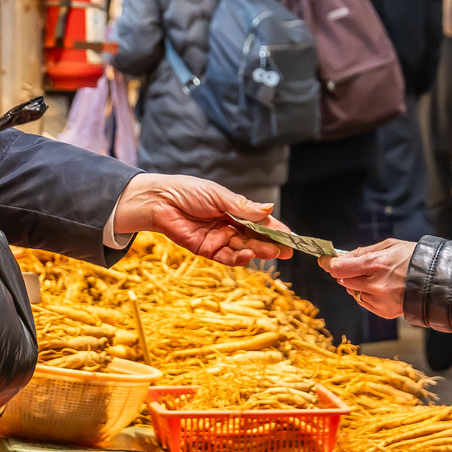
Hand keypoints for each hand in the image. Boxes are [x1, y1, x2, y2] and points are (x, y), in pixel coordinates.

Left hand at [112, 174, 291, 265]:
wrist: (159, 201)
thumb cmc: (188, 192)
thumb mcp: (219, 196)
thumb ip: (243, 207)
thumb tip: (269, 209)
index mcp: (235, 210)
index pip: (260, 222)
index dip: (276, 230)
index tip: (291, 238)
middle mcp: (229, 226)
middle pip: (255, 238)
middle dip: (271, 245)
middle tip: (287, 251)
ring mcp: (219, 239)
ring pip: (243, 249)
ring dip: (258, 252)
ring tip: (271, 253)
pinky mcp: (206, 250)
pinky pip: (226, 257)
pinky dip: (239, 259)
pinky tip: (249, 256)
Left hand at [321, 239, 415, 317]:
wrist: (437, 281)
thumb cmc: (414, 258)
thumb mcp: (390, 245)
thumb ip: (363, 252)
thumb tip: (343, 256)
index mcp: (376, 264)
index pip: (339, 268)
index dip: (328, 263)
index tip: (324, 260)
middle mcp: (375, 284)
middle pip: (343, 281)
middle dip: (346, 273)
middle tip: (356, 267)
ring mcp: (379, 300)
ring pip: (353, 292)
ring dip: (357, 285)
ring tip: (376, 277)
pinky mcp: (384, 312)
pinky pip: (364, 302)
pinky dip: (367, 295)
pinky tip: (382, 288)